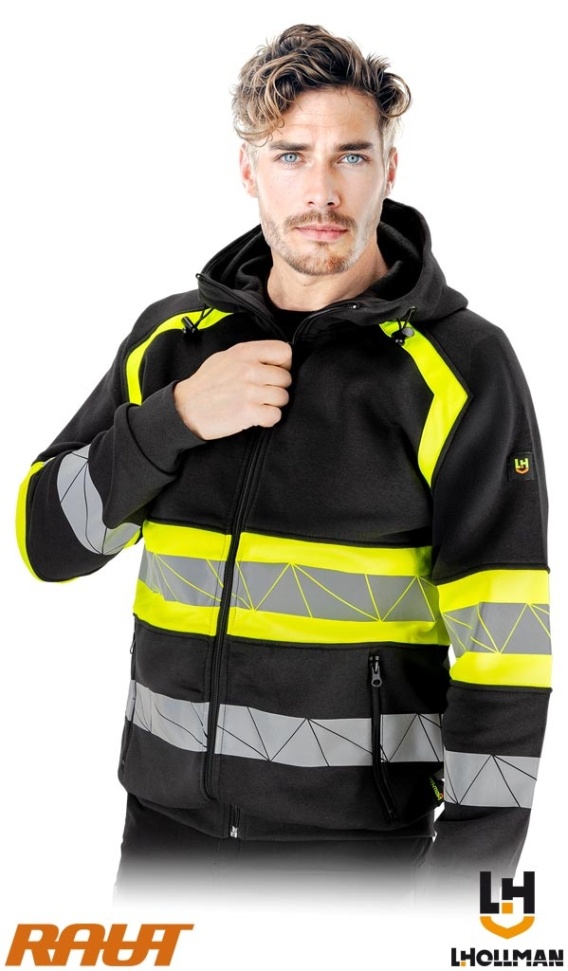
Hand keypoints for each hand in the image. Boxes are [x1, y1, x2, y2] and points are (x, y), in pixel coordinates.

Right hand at [174, 340, 292, 439]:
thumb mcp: (225, 358)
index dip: (284, 364)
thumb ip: (250, 356)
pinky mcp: (248, 411)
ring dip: (273, 405)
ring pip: (283, 397)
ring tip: (258, 405)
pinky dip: (269, 419)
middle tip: (263, 394)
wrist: (186, 408)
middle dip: (278, 388)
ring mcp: (249, 390)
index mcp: (244, 352)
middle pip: (286, 378)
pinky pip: (275, 415)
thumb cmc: (206, 384)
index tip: (274, 373)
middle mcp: (248, 369)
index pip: (284, 351)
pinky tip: (257, 417)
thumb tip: (273, 360)